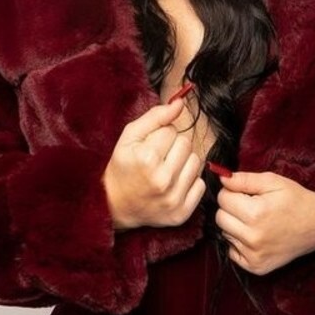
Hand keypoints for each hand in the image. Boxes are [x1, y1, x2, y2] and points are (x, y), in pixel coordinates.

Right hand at [103, 95, 206, 229]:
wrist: (114, 206)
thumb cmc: (122, 167)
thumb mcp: (129, 137)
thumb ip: (155, 116)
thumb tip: (181, 102)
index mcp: (147, 159)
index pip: (171, 130)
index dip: (159, 136)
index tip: (149, 147)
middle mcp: (163, 180)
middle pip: (186, 144)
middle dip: (173, 146)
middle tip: (158, 158)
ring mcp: (174, 199)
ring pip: (196, 162)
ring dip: (183, 162)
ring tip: (166, 170)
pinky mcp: (182, 212)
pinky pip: (200, 184)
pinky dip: (189, 182)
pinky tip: (172, 185)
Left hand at [216, 169, 314, 274]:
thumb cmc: (296, 200)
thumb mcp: (273, 182)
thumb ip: (244, 179)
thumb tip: (220, 177)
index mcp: (256, 213)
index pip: (222, 198)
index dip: (233, 192)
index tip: (247, 194)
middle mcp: (253, 237)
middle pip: (220, 217)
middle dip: (231, 209)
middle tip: (251, 207)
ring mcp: (254, 255)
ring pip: (225, 234)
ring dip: (235, 226)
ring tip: (257, 222)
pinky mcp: (256, 267)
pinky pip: (232, 252)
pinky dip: (240, 243)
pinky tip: (257, 236)